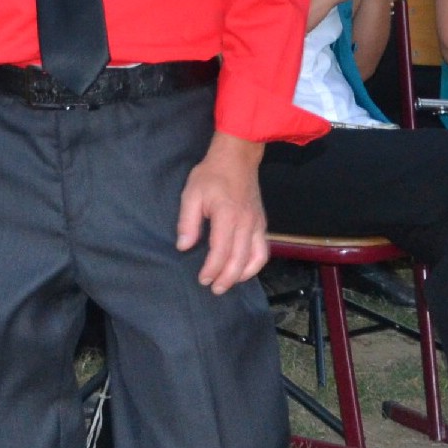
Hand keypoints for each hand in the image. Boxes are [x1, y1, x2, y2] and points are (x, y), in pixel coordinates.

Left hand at [176, 134, 268, 292]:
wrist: (237, 158)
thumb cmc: (212, 175)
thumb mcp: (191, 194)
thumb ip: (188, 222)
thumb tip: (183, 246)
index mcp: (227, 216)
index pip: (220, 251)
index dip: (212, 269)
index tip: (202, 279)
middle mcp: (246, 223)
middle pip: (239, 260)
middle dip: (227, 278)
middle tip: (214, 289)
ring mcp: (257, 224)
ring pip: (255, 258)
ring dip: (242, 275)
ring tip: (228, 283)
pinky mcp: (262, 223)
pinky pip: (263, 250)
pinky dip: (256, 264)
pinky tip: (244, 270)